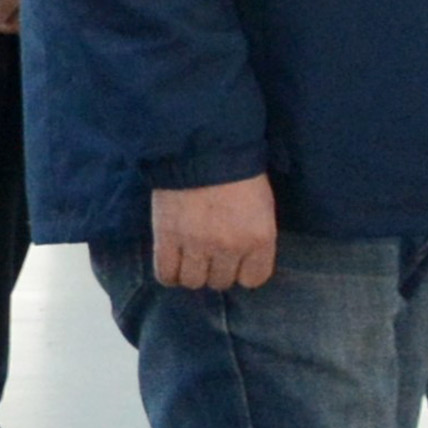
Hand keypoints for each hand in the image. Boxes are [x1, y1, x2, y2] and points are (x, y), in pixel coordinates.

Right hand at [151, 175, 277, 290]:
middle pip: (221, 281)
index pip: (254, 279)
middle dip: (216, 269)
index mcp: (259, 239)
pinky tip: (171, 263)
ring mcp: (196, 245)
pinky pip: (166, 274)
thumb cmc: (238, 169)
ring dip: (192, 272)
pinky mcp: (167, 239)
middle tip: (210, 252)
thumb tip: (242, 257)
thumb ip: (254, 235)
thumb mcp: (261, 203)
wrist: (200, 146)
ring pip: (194, 281)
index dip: (243, 271)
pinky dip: (168, 273)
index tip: (237, 261)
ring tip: (189, 258)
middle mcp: (230, 248)